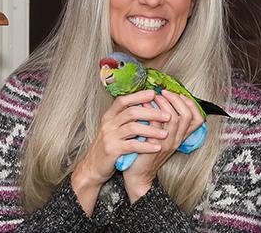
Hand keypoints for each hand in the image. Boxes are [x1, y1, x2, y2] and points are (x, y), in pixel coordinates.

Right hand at [71, 90, 170, 214]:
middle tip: (167, 116)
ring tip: (165, 134)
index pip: (123, 100)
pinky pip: (132, 145)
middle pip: (131, 112)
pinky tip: (156, 147)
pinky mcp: (112, 150)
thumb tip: (147, 106)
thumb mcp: (114, 128)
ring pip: (133, 128)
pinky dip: (146, 146)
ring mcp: (109, 136)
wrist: (93, 166)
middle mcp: (108, 123)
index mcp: (109, 115)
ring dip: (152, 130)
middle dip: (151, 113)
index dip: (138, 96)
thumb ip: (127, 117)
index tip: (153, 94)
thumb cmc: (109, 145)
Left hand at [123, 90, 203, 202]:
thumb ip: (165, 120)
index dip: (190, 103)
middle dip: (176, 99)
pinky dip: (150, 111)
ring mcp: (167, 143)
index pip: (197, 118)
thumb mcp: (161, 134)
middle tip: (164, 92)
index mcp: (181, 136)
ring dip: (164, 103)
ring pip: (174, 119)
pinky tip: (143, 104)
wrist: (139, 174)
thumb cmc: (147, 150)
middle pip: (187, 116)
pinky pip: (156, 124)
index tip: (178, 93)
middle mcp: (177, 139)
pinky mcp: (155, 145)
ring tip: (154, 96)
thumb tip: (162, 97)